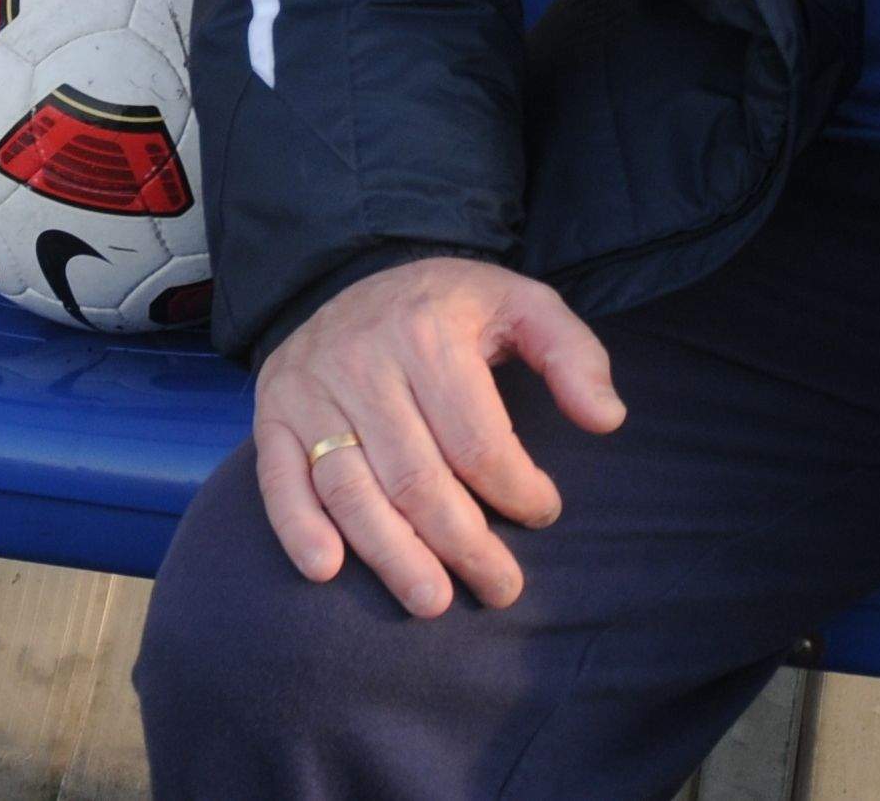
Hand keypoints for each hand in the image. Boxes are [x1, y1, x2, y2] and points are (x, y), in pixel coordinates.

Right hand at [251, 257, 623, 614]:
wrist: (357, 276)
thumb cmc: (453, 307)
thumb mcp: (523, 303)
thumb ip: (573, 355)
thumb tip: (607, 420)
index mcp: (428, 334)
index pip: (477, 439)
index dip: (516, 489)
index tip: (543, 512)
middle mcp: (362, 362)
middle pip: (416, 477)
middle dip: (464, 545)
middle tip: (502, 589)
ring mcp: (310, 391)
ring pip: (351, 489)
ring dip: (391, 555)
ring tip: (434, 601)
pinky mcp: (271, 414)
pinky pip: (278, 480)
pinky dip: (298, 529)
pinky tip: (327, 570)